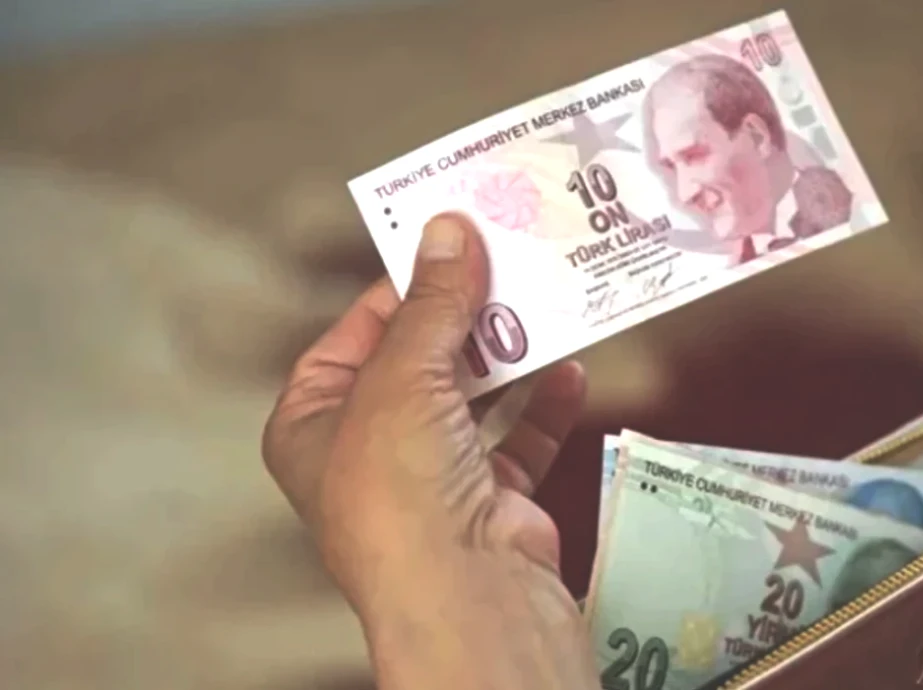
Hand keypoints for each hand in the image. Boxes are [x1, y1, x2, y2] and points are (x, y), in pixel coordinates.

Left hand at [262, 214, 597, 689]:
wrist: (469, 596)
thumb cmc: (403, 492)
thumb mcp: (405, 377)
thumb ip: (433, 303)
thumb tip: (448, 230)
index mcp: (315, 424)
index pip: (355, 334)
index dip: (401, 287)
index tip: (451, 242)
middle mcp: (368, 452)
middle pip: (419, 361)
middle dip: (465, 316)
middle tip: (507, 261)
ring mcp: (431, 479)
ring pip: (473, 398)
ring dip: (510, 355)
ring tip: (544, 303)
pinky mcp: (490, 501)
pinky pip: (519, 442)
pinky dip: (544, 407)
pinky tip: (570, 371)